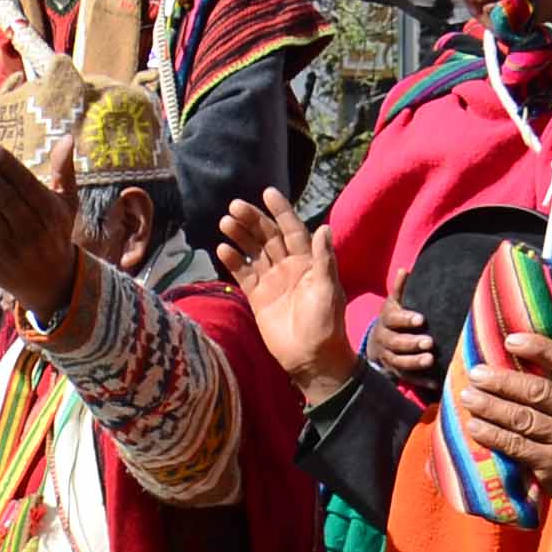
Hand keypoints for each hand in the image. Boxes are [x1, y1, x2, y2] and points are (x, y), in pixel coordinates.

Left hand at [0, 139, 85, 335]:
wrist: (52, 283)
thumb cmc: (55, 233)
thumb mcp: (66, 204)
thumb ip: (63, 171)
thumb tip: (68, 137)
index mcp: (50, 213)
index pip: (27, 185)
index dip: (9, 166)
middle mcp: (32, 231)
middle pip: (4, 198)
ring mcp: (11, 248)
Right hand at [212, 189, 353, 400]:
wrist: (311, 358)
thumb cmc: (326, 324)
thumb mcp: (329, 290)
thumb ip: (323, 259)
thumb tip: (323, 228)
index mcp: (308, 261)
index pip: (292, 229)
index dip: (281, 211)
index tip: (267, 193)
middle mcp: (289, 266)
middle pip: (268, 236)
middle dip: (253, 220)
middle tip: (235, 206)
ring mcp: (272, 281)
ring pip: (253, 251)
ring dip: (240, 236)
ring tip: (224, 222)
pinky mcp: (258, 297)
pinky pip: (243, 274)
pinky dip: (233, 261)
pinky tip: (222, 249)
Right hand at [367, 298, 439, 390]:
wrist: (378, 344)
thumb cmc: (393, 319)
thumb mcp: (394, 303)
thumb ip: (400, 290)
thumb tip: (404, 270)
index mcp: (385, 322)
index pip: (393, 320)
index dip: (406, 320)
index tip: (422, 319)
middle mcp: (384, 341)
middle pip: (395, 343)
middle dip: (412, 343)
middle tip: (430, 342)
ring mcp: (388, 358)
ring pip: (398, 362)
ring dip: (415, 362)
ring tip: (431, 360)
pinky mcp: (395, 373)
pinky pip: (406, 378)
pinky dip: (420, 381)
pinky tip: (434, 382)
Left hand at [455, 330, 551, 525]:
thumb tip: (516, 359)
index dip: (539, 348)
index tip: (510, 340)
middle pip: (538, 391)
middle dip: (502, 381)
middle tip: (476, 373)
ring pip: (523, 419)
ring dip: (491, 406)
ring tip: (468, 397)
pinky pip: (516, 446)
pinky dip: (493, 435)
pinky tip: (475, 426)